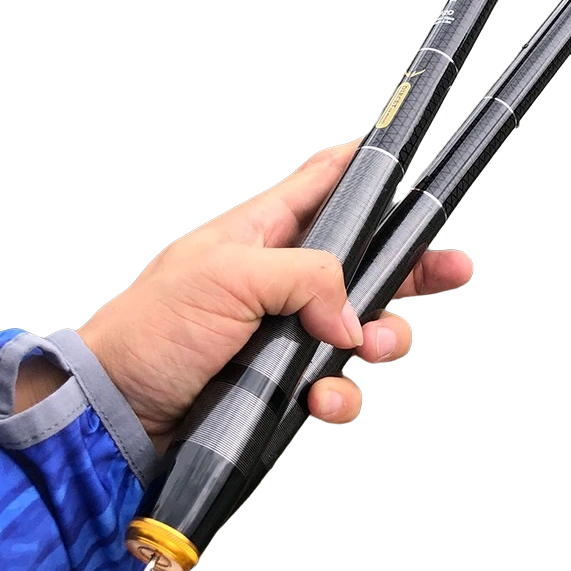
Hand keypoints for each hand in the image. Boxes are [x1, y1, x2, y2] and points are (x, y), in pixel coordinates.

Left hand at [77, 140, 471, 451]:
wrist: (116, 413)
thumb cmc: (150, 328)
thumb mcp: (227, 276)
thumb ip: (306, 277)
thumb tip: (354, 316)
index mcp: (268, 228)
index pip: (328, 178)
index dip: (370, 163)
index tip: (412, 158)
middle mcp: (286, 274)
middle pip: (370, 256)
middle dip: (414, 264)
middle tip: (454, 268)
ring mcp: (289, 327)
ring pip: (366, 324)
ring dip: (385, 338)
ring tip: (372, 350)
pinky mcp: (286, 377)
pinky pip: (339, 381)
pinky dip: (342, 392)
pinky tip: (323, 398)